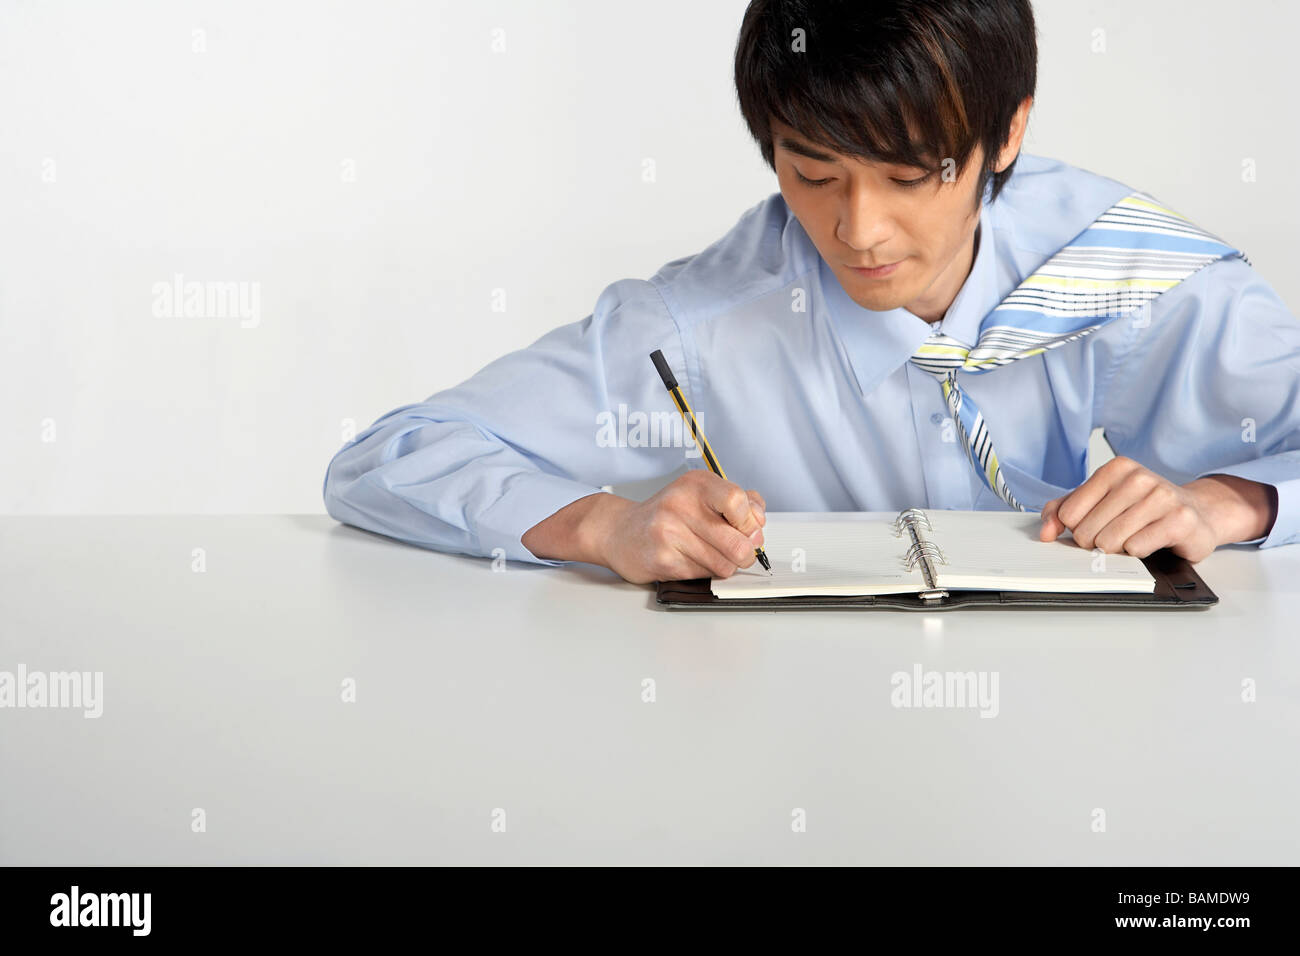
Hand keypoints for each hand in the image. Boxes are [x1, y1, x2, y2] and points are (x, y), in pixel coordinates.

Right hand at [593, 470, 766, 584]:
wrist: (619, 531)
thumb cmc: (667, 514)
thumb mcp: (702, 495)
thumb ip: (739, 502)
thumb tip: (760, 521)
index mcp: (696, 484)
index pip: (738, 501)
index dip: (751, 522)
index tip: (746, 528)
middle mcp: (680, 505)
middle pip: (738, 544)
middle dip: (745, 554)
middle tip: (737, 550)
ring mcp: (669, 534)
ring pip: (725, 566)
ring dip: (724, 566)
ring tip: (709, 555)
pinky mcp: (663, 561)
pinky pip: (704, 576)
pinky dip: (704, 573)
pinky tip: (690, 560)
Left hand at [1039, 456, 1276, 561]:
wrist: (1198, 513)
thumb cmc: (1143, 509)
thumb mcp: (1099, 503)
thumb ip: (1062, 512)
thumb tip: (1045, 532)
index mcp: (1115, 469)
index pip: (1069, 513)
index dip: (1075, 529)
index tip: (1093, 526)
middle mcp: (1139, 478)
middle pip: (1087, 530)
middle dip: (1096, 542)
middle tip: (1116, 536)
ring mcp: (1163, 497)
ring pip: (1110, 540)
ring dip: (1117, 548)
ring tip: (1133, 538)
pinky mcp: (1180, 520)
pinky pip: (1137, 548)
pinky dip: (1138, 552)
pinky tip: (1150, 542)